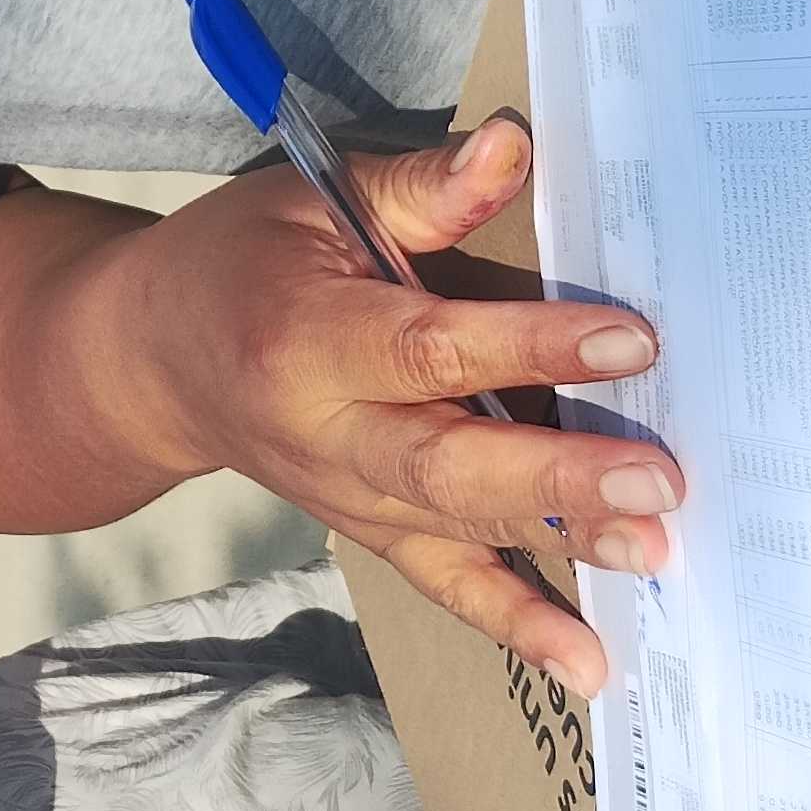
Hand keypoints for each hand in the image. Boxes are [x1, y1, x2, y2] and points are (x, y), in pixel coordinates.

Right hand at [111, 119, 678, 692]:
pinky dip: (518, 628)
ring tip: (655, 553)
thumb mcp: (313, 197)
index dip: (530, 344)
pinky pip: (446, 586)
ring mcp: (349, 497)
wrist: (150, 362)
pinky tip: (590, 665)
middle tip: (659, 477)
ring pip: (456, 532)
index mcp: (307, 338)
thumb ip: (420, 186)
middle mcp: (325, 434)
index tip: (632, 338)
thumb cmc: (240, 261)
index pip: (428, 348)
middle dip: (556, 476)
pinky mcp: (372, 531)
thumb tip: (512, 145)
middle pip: (445, 465)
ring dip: (558, 548)